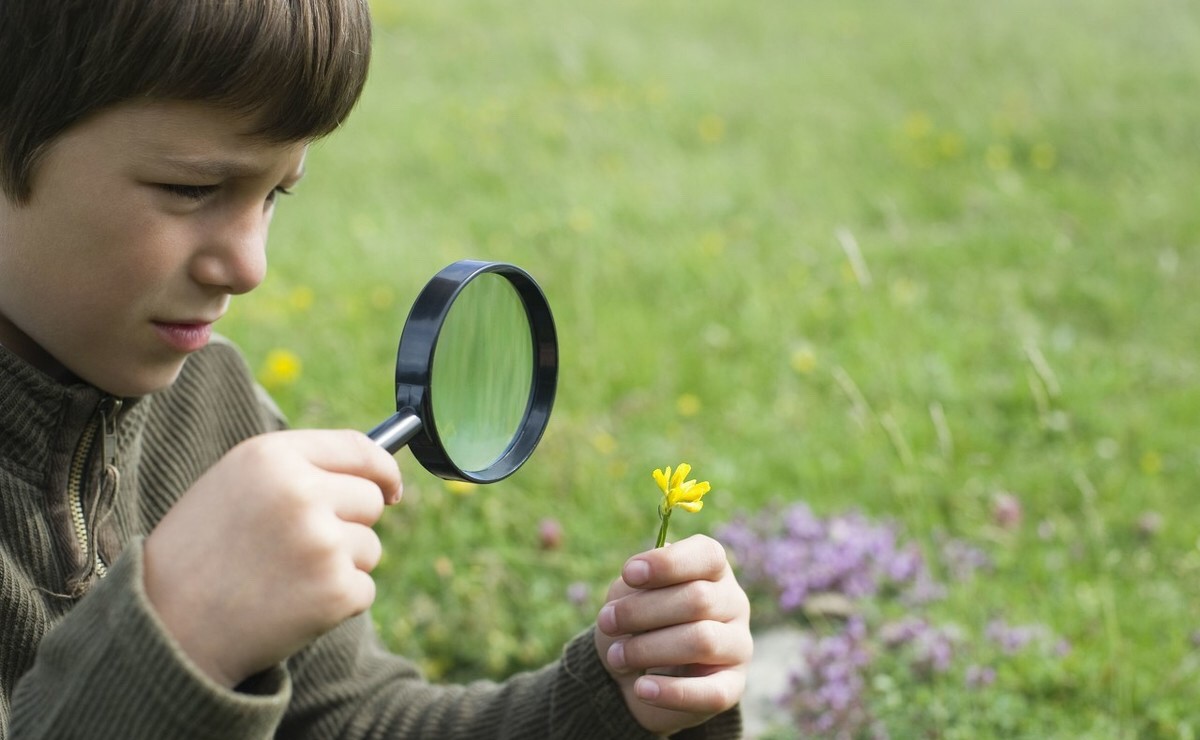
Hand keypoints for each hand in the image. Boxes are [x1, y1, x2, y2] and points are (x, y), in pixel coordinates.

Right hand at [143, 429, 401, 687]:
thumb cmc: (200, 553)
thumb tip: (377, 477)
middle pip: (370, 499)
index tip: (391, 488)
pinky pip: (364, 589)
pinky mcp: (335, 591)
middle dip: (350, 524)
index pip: (359, 448)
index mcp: (272, 456)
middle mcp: (302, 493)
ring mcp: (322, 543)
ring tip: (283, 578)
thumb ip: (298, 470)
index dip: (383, 468)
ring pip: (370, 547)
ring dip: (340, 566)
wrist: (166, 627)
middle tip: (301, 549)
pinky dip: (337, 603)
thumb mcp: (235, 486)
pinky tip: (291, 606)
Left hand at [593, 535, 751, 734]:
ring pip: (702, 641)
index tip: (629, 574)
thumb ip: (636, 586)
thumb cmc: (637, 622)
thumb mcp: (629, 596)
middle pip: (698, 599)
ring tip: (615, 657)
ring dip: (648, 649)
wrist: (636, 674)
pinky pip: (712, 692)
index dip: (668, 563)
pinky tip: (642, 689)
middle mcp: (734, 603)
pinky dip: (672, 691)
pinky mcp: (732, 686)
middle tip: (606, 622)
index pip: (707, 555)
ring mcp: (738, 645)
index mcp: (713, 570)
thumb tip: (639, 580)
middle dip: (642, 611)